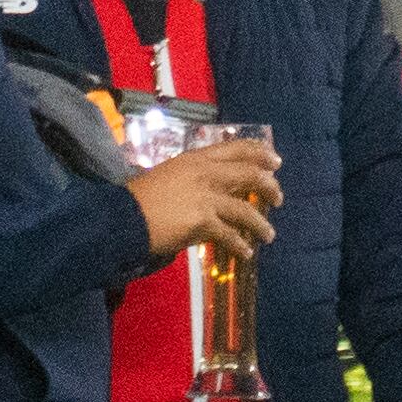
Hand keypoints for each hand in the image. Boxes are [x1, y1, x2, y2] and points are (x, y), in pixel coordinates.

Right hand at [131, 136, 280, 261]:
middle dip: (269, 187)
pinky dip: (241, 245)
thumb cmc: (140, 197)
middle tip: (278, 198)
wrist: (123, 216)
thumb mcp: (169, 174)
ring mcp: (205, 197)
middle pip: (249, 175)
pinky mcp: (203, 221)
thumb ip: (193, 178)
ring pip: (246, 210)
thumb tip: (212, 189)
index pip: (235, 148)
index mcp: (195, 158)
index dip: (259, 153)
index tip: (275, 161)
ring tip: (269, 235)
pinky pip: (231, 235)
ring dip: (260, 224)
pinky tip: (246, 253)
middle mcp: (204, 173)